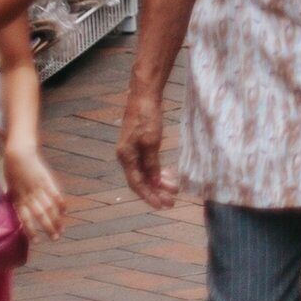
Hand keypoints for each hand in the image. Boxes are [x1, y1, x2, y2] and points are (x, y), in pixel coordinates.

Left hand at [3, 143, 69, 245]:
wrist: (18, 153)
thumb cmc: (11, 171)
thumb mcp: (10, 187)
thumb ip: (14, 199)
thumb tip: (13, 210)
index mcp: (18, 198)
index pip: (25, 219)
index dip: (31, 231)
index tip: (37, 241)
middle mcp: (28, 195)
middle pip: (40, 215)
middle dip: (49, 228)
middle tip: (56, 238)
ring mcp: (38, 187)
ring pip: (50, 206)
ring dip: (56, 219)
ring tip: (62, 229)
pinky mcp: (46, 180)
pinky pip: (55, 193)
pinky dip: (61, 203)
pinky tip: (65, 211)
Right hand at [116, 95, 176, 209]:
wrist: (144, 95)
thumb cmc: (147, 117)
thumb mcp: (151, 142)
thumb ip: (152, 164)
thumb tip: (154, 183)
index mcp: (126, 157)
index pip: (137, 184)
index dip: (149, 196)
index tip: (162, 206)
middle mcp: (126, 156)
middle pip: (141, 181)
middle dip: (156, 192)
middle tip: (172, 202)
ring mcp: (132, 150)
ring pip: (145, 173)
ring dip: (159, 183)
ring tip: (174, 189)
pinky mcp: (138, 144)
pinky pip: (147, 164)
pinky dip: (157, 171)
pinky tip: (168, 175)